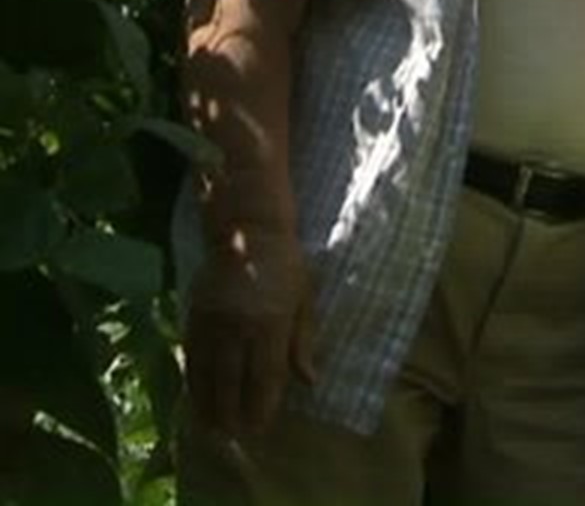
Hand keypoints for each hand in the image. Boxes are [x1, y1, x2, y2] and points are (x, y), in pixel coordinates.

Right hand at [185, 225, 316, 437]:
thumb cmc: (286, 265)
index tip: (259, 428)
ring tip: (209, 428)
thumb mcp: (305, 300)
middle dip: (231, 412)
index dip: (261, 405)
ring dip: (206, 403)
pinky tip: (193, 395)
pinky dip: (191, 379)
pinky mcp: (193, 314)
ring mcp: (212, 321)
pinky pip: (190, 355)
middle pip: (231, 380)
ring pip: (206, 372)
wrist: (247, 230)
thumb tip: (310, 381)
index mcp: (272, 322)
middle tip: (230, 438)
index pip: (265, 375)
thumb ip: (303, 342)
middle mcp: (239, 326)